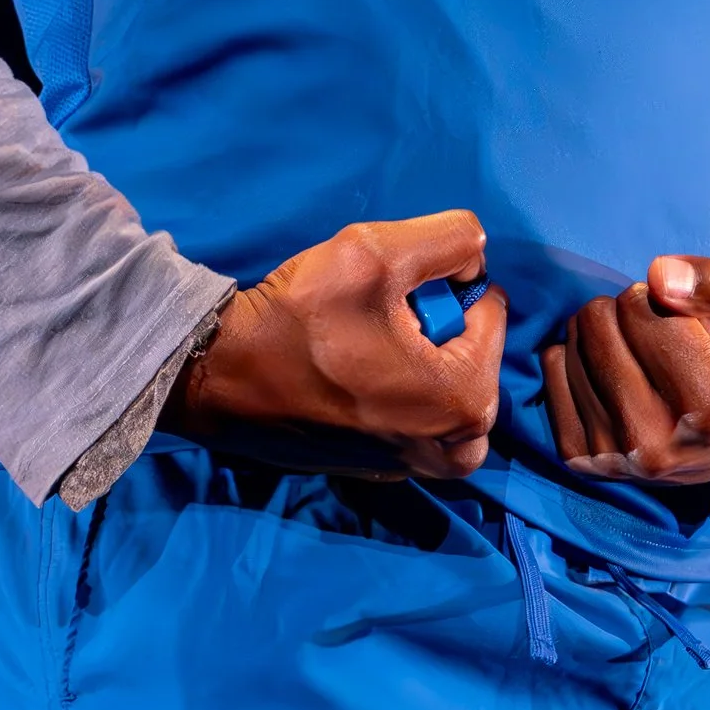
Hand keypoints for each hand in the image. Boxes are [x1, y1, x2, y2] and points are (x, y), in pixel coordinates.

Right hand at [183, 211, 503, 478]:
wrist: (220, 378)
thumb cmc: (299, 320)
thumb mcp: (375, 251)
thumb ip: (449, 238)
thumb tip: (475, 258)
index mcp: (466, 401)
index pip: (489, 309)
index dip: (441, 285)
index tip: (388, 295)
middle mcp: (454, 449)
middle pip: (469, 351)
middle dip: (433, 326)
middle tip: (373, 320)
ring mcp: (416, 468)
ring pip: (444, 384)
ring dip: (415, 357)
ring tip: (360, 346)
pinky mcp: (382, 471)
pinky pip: (414, 416)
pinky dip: (394, 390)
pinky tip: (347, 374)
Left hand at [544, 254, 709, 485]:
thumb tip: (657, 275)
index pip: (641, 306)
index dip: (666, 296)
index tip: (696, 322)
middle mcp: (657, 445)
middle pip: (599, 324)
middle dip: (631, 312)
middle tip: (668, 338)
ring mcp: (617, 459)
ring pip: (572, 347)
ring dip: (606, 336)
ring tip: (649, 359)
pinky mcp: (586, 461)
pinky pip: (552, 376)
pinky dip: (577, 360)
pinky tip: (616, 371)